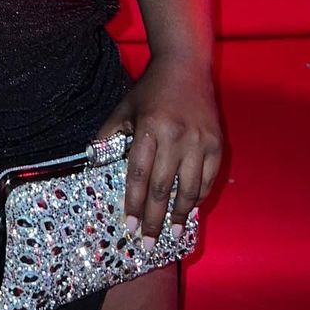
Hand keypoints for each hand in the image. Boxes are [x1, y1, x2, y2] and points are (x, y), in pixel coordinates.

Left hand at [95, 52, 222, 249]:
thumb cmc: (150, 91)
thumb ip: (108, 135)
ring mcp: (199, 140)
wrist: (186, 66)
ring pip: (188, 189)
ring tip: (172, 235)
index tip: (129, 227)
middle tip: (148, 243)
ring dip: (179, 216)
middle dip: (154, 218)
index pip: (138, 174)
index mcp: (148, 127)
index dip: (133, 203)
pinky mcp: (216, 143)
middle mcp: (175, 136)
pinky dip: (199, 198)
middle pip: (162, 187)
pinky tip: (190, 211)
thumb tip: (93, 163)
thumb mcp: (123, 108)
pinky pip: (207, 179)